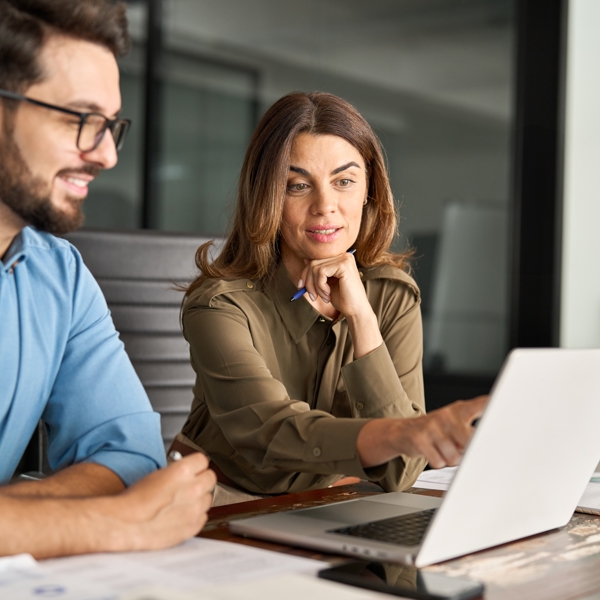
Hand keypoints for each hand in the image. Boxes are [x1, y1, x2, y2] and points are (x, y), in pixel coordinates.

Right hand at [111, 453, 215, 550]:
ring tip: (182, 502)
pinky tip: (180, 515)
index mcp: (183, 471)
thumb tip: (186, 473)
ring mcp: (195, 509)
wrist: (124, 524)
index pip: (203, 460)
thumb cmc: (134, 500)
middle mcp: (193, 489)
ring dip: (199, 498)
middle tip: (190, 484)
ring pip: (208, 498)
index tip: (193, 469)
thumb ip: (177, 471)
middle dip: (201, 479)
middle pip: (211, 478)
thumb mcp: (156, 473)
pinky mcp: (193, 526)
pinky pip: (202, 517)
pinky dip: (195, 515)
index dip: (196, 465)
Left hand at [301, 252, 382, 357]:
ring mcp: (344, 259)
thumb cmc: (342, 298)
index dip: (305, 274)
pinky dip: (320, 286)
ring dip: (315, 286)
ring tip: (323, 296)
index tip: (301, 287)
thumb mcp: (326, 283)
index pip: (315, 260)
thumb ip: (318, 271)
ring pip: (315, 268)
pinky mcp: (343, 265)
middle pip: (313, 263)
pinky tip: (328, 294)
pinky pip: (321, 272)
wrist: (356, 310)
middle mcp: (343, 255)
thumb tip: (305, 259)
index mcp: (340, 258)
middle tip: (312, 296)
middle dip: (308, 281)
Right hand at [357, 396, 487, 468]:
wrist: (403, 432)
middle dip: (464, 451)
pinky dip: (436, 461)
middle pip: (469, 442)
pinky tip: (431, 452)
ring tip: (441, 449)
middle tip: (456, 446)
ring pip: (453, 456)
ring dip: (449, 459)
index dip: (493, 404)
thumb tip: (488, 446)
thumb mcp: (454, 425)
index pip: (481, 405)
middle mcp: (446, 415)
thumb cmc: (435, 431)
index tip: (504, 401)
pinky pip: (438, 461)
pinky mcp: (419, 438)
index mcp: (459, 410)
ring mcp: (432, 426)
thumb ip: (472, 433)